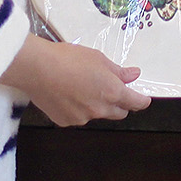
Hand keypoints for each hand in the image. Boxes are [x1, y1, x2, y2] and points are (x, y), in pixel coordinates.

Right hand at [0, 34, 150, 125]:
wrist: (37, 69)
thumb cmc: (68, 59)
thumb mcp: (98, 59)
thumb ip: (118, 71)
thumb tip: (134, 75)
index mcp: (112, 93)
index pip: (135, 103)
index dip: (141, 101)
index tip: (143, 99)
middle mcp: (100, 110)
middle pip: (119, 113)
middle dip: (119, 103)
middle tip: (111, 89)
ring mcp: (82, 118)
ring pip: (97, 114)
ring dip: (96, 105)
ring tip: (81, 86)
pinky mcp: (65, 122)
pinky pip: (78, 117)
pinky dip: (77, 108)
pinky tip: (67, 94)